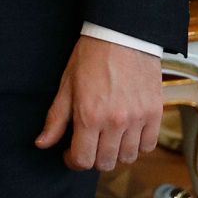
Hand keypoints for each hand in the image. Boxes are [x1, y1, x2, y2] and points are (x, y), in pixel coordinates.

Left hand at [35, 35, 161, 172]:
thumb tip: (42, 143)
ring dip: (115, 152)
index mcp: (89, 115)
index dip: (73, 161)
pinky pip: (147, 146)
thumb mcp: (67, 84)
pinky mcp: (155, 114)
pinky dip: (137, 145)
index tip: (70, 154)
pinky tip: (127, 132)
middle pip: (106, 163)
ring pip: (128, 158)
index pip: (83, 159)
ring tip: (107, 137)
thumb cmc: (91, 55)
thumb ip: (56, 118)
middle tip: (88, 143)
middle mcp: (115, 122)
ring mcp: (138, 119)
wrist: (122, 34)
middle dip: (93, 158)